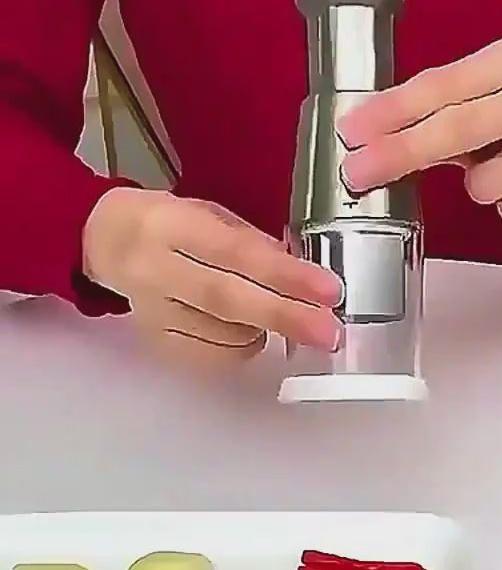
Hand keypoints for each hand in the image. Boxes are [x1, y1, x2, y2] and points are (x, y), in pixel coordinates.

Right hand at [82, 188, 342, 368]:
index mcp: (170, 224)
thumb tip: (301, 274)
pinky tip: (249, 331)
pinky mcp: (153, 339)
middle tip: (328, 332)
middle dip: (286, 317)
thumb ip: (252, 242)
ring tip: (285, 318)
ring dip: (266, 331)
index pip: (236, 253)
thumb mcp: (208, 214)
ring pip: (222, 334)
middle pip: (227, 300)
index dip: (285, 274)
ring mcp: (150, 310)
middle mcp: (155, 269)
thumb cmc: (168, 223)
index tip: (329, 290)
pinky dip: (241, 347)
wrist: (103, 241)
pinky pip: (209, 356)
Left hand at [338, 32, 501, 224]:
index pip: (443, 83)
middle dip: (401, 153)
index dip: (392, 110)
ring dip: (477, 186)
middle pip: (459, 128)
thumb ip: (442, 106)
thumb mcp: (495, 90)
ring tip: (501, 169)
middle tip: (359, 172)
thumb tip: (370, 138)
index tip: (352, 132)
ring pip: (486, 183)